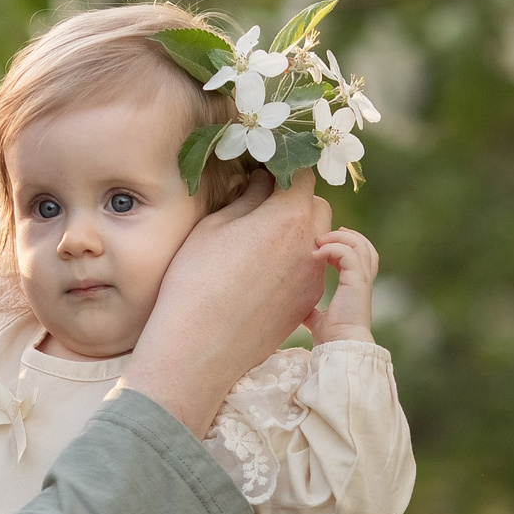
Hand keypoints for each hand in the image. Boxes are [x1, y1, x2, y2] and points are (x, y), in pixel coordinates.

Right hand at [123, 171, 330, 435]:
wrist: (198, 347)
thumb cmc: (196, 280)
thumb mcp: (214, 226)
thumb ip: (248, 197)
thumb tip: (264, 180)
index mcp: (288, 217)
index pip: (302, 173)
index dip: (283, 167)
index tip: (265, 169)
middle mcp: (311, 245)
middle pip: (316, 207)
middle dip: (295, 201)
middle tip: (262, 207)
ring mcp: (313, 278)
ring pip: (317, 240)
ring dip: (298, 233)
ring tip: (261, 242)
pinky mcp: (306, 304)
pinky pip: (310, 270)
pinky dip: (295, 263)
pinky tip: (262, 274)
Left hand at [306, 228, 378, 344]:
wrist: (340, 344)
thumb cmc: (331, 336)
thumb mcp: (317, 320)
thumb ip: (312, 312)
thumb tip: (299, 311)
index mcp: (356, 286)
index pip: (359, 256)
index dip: (344, 244)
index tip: (324, 243)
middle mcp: (362, 280)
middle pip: (364, 245)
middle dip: (345, 235)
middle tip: (322, 237)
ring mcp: (361, 279)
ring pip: (359, 244)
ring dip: (338, 238)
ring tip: (319, 242)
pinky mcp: (357, 280)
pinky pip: (349, 253)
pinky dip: (333, 248)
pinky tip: (317, 255)